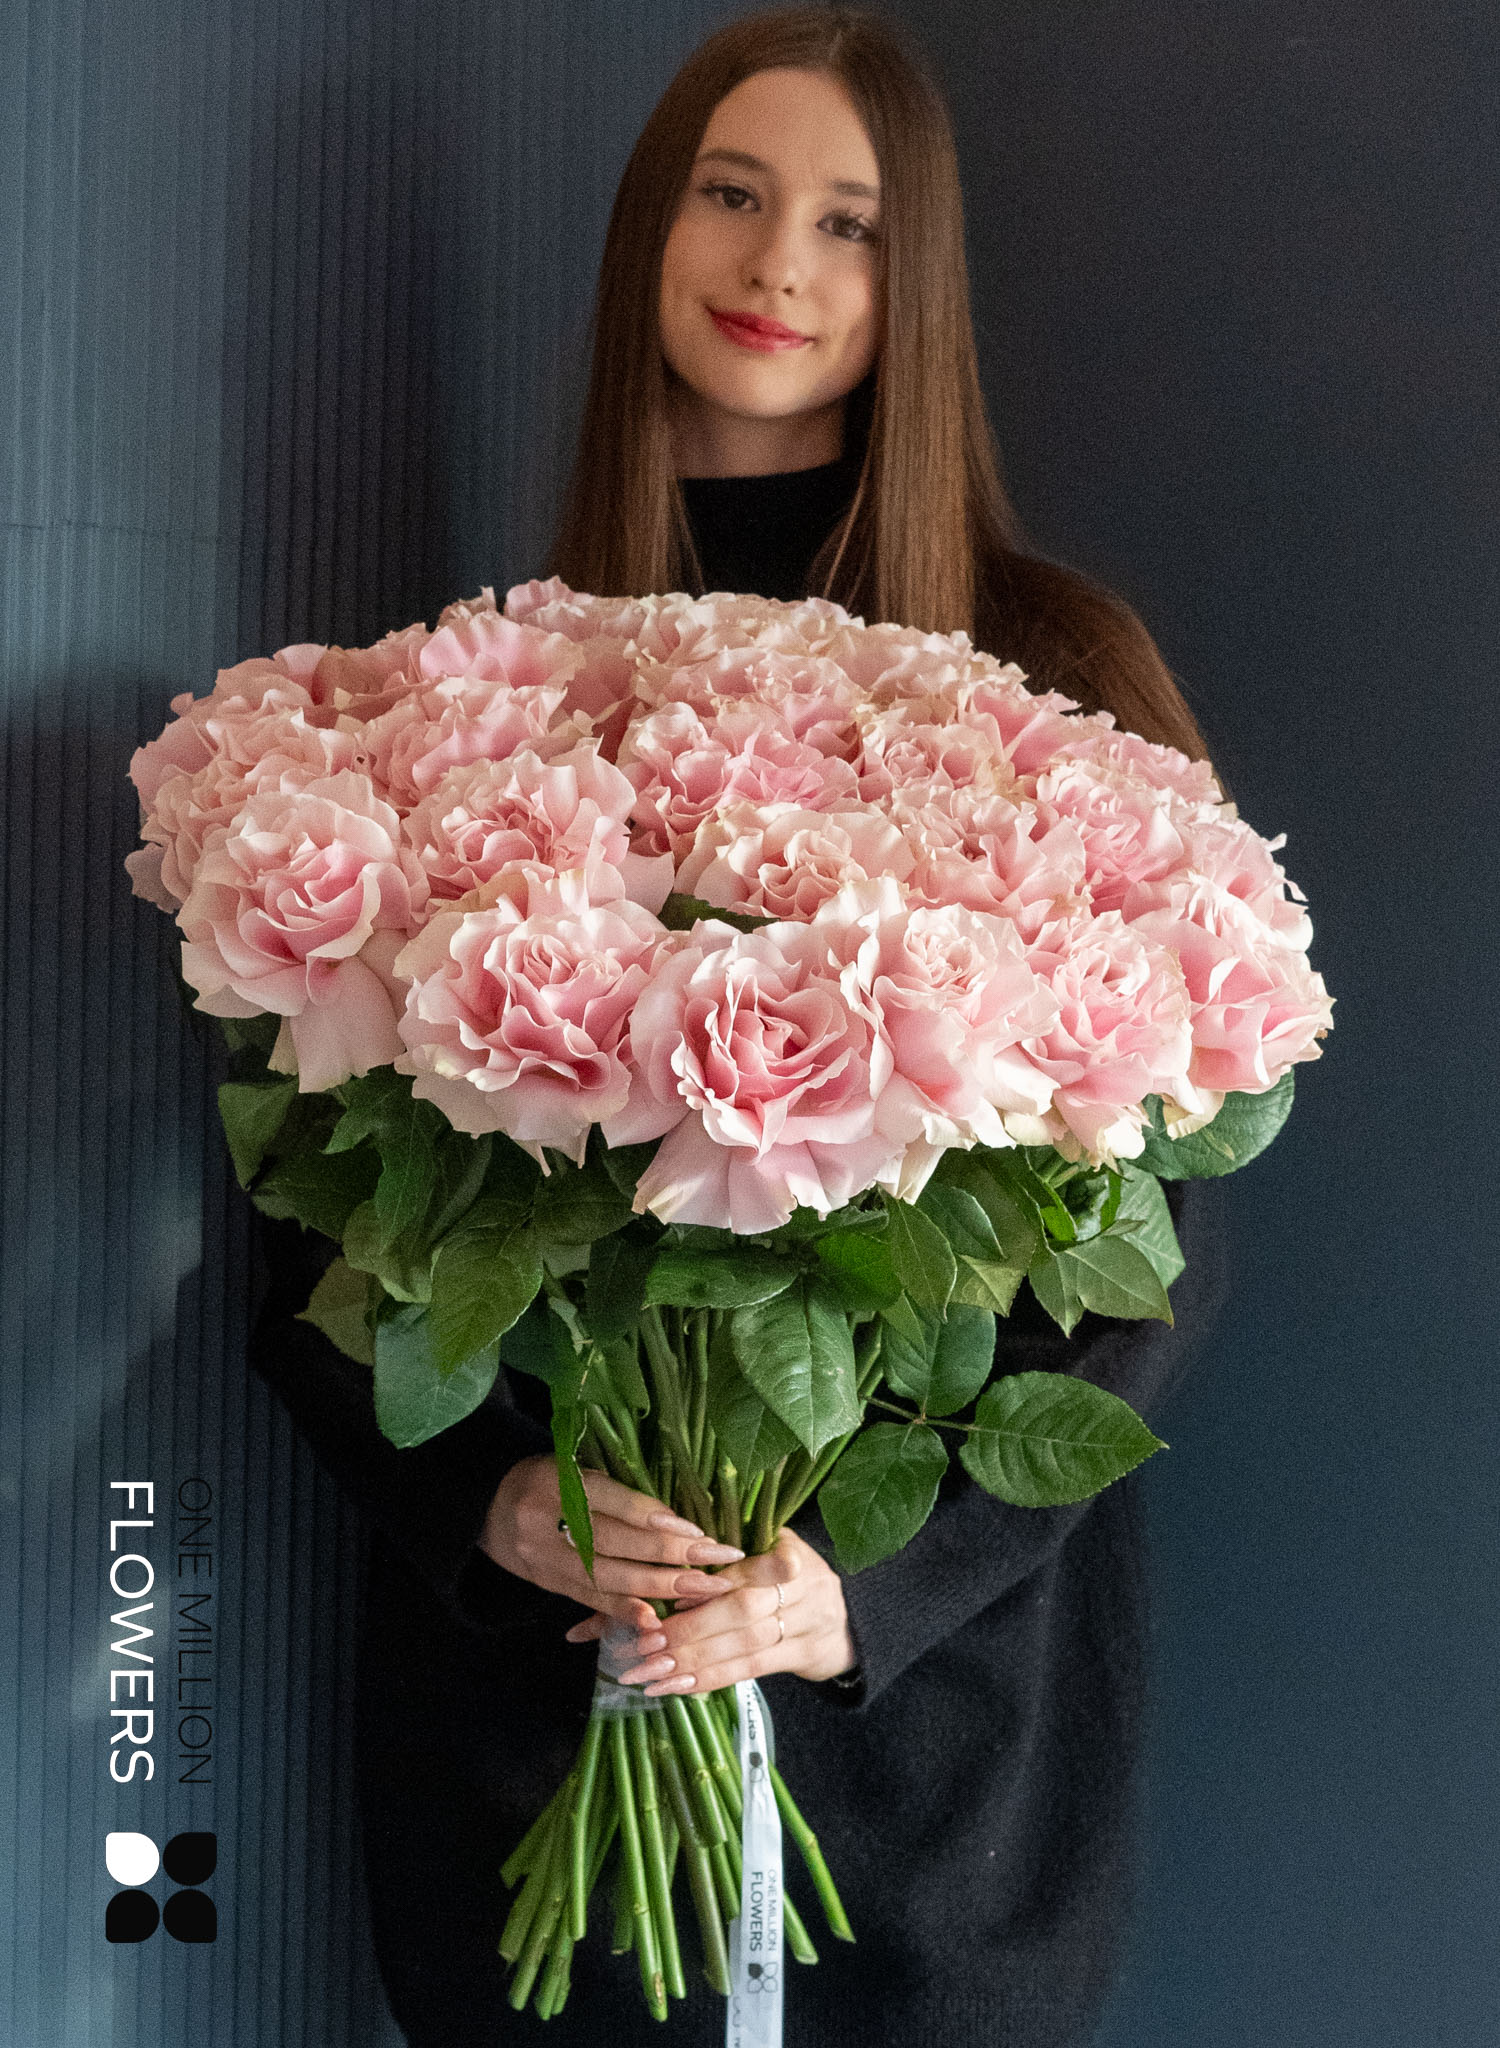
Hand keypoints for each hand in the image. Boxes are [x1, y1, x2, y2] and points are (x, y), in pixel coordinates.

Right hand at [479, 1454, 744, 1626]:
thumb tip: (676, 1518)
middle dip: (674, 1558)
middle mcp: (552, 1521)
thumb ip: (617, 1491)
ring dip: (661, 1588)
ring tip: (704, 1591)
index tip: (701, 1533)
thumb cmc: (546, 1478)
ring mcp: (548, 1557)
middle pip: (620, 1545)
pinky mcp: (549, 1583)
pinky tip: (657, 1619)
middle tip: (719, 1564)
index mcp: (561, 1481)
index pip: (618, 1504)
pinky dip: (625, 1611)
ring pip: (610, 1577)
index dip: (660, 1521)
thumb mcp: (575, 1467)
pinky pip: (591, 1600)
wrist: (486, 1505)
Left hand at [564, 1527, 856, 1693]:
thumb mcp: (764, 1547)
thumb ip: (712, 1555)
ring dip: (693, 1663)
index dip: (703, 1588)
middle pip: (742, 1610)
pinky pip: (754, 1669)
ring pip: (745, 1645)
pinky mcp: (804, 1655)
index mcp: (787, 1547)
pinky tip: (678, 1689)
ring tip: (648, 1675)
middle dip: (689, 1632)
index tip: (663, 1602)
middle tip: (643, 1648)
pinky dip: (713, 1679)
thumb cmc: (786, 1573)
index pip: (740, 1568)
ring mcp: (807, 1621)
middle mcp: (802, 1584)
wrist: (848, 1613)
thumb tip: (644, 1562)